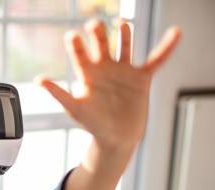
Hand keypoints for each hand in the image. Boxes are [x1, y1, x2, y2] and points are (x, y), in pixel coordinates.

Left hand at [36, 19, 180, 151]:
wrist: (116, 139)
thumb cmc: (92, 124)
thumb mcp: (74, 108)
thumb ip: (58, 93)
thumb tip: (39, 79)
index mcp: (87, 74)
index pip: (80, 54)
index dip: (76, 44)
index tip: (72, 36)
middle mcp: (105, 68)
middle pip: (101, 43)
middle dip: (98, 33)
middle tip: (93, 24)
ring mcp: (124, 71)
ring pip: (125, 46)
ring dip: (124, 34)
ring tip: (121, 24)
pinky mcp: (141, 78)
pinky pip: (156, 59)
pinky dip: (166, 47)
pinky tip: (176, 32)